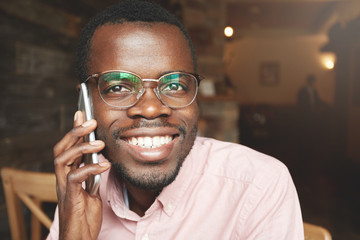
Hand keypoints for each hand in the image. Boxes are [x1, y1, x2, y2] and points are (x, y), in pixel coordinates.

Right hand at [53, 111, 110, 239]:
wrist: (81, 238)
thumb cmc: (86, 216)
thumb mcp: (93, 190)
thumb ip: (94, 176)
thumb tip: (103, 160)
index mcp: (69, 174)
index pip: (69, 147)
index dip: (74, 130)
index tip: (81, 113)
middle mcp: (63, 178)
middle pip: (61, 148)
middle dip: (74, 132)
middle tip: (90, 121)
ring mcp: (64, 187)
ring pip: (63, 159)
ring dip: (81, 148)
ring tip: (99, 143)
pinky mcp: (70, 197)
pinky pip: (75, 178)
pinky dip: (91, 169)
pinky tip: (105, 165)